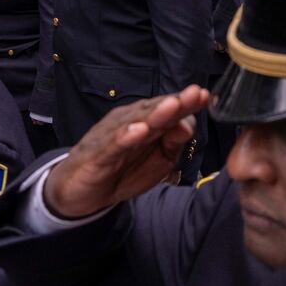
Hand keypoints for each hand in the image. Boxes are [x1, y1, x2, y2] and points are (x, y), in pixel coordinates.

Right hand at [41, 86, 211, 219]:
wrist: (79, 191)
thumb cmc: (122, 169)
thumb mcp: (157, 160)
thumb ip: (173, 143)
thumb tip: (189, 126)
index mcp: (147, 122)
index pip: (170, 111)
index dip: (188, 104)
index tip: (206, 96)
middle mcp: (130, 122)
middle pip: (156, 110)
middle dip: (176, 102)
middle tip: (196, 93)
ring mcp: (113, 136)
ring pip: (136, 122)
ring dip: (155, 113)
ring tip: (173, 105)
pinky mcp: (98, 154)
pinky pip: (113, 144)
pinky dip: (126, 136)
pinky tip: (139, 131)